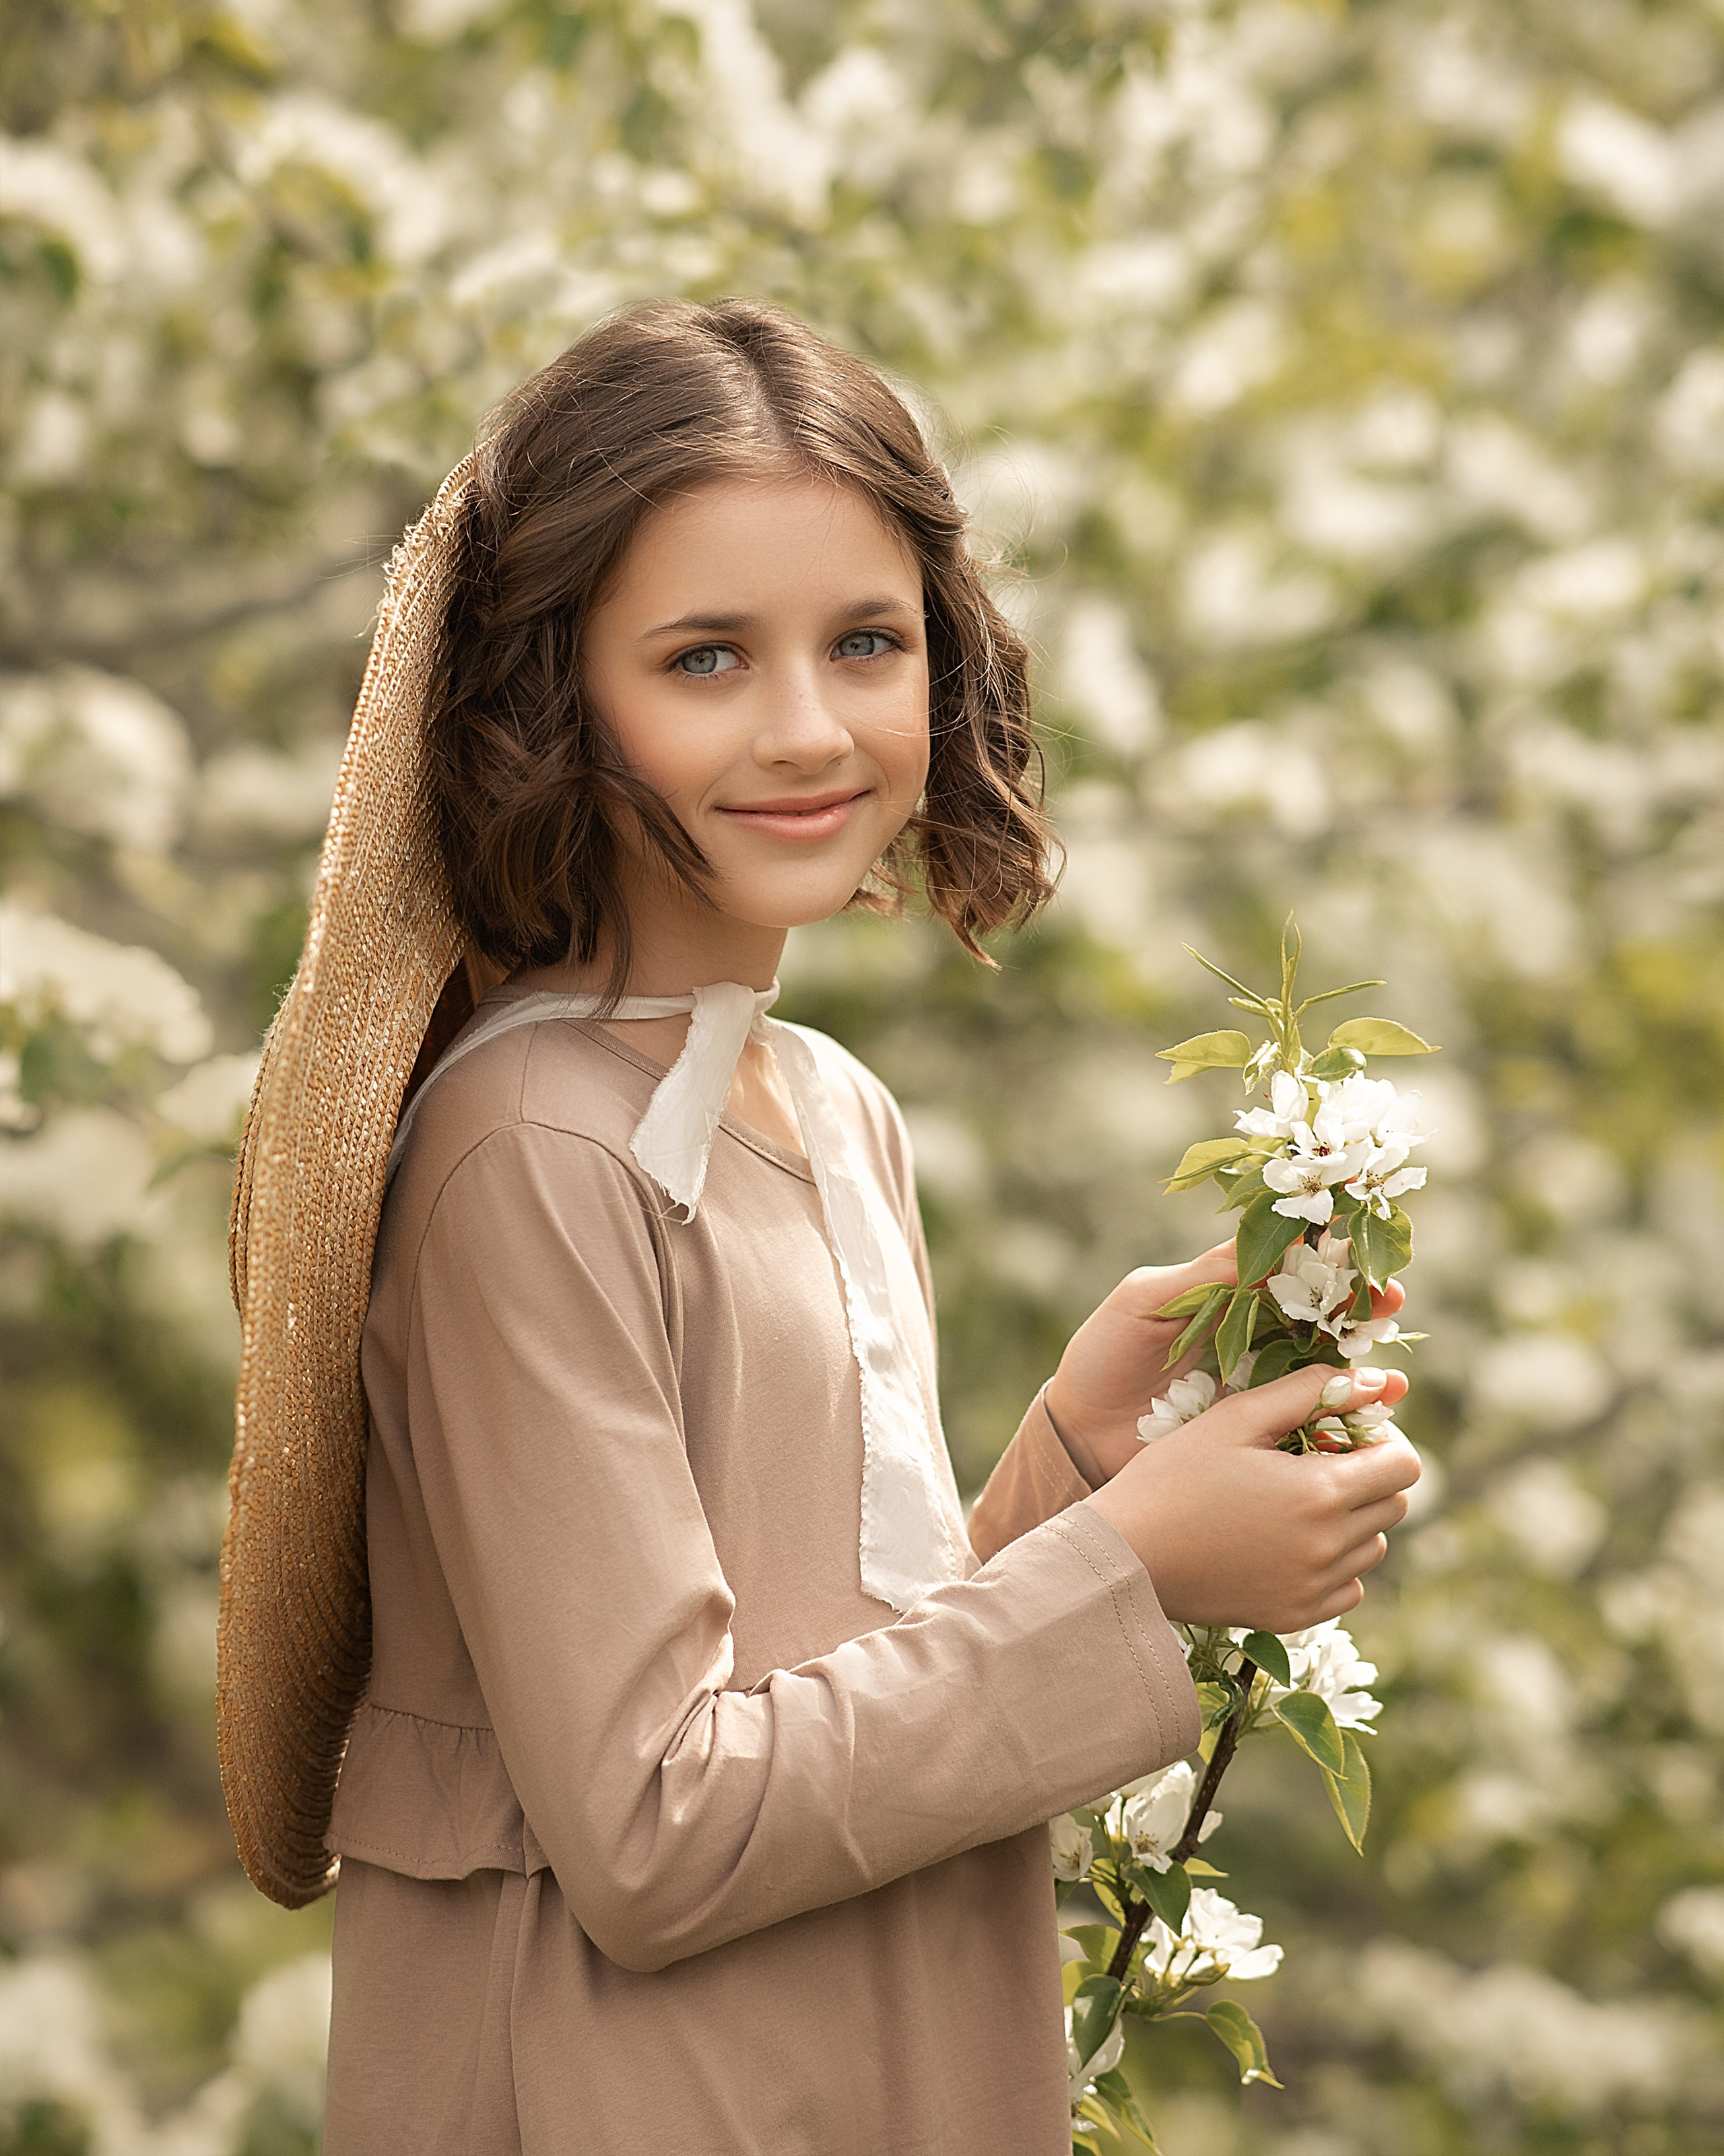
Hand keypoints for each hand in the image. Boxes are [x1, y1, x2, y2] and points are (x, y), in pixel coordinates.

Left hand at [1044, 1244, 1405, 1485]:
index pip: (1288, 1265)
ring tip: (1390, 1370)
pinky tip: (1373, 1413)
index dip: (1326, 1256)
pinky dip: (1346, 1413)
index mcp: (1227, 1295)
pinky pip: (1311, 1416)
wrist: (1078, 1432)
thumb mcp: (1143, 1304)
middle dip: (1360, 1307)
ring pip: (1326, 1367)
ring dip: (1365, 1365)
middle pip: (1321, 1314)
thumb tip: (1267, 1243)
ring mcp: (1259, 1382)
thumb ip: (1204, 1277)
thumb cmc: (1103, 1357)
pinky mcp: (1258, 1427)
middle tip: (1390, 1302)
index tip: (1359, 1247)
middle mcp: (1253, 1334)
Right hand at [1086, 1363, 1419, 1631]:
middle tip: (1315, 1459)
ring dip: (1352, 1518)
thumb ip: (1309, 1391)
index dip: (1383, 1439)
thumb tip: (1378, 1381)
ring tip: (1295, 1500)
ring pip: (1372, 1546)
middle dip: (1367, 1475)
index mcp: (1319, 1492)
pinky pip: (1347, 1588)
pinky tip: (1286, 1541)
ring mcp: (1313, 1589)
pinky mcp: (1294, 1616)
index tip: (1343, 1431)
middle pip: (1394, 1505)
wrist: (1125, 1554)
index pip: (1404, 1465)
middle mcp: (1328, 1548)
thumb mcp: (1236, 1417)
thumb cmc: (1174, 1475)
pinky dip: (1332, 1563)